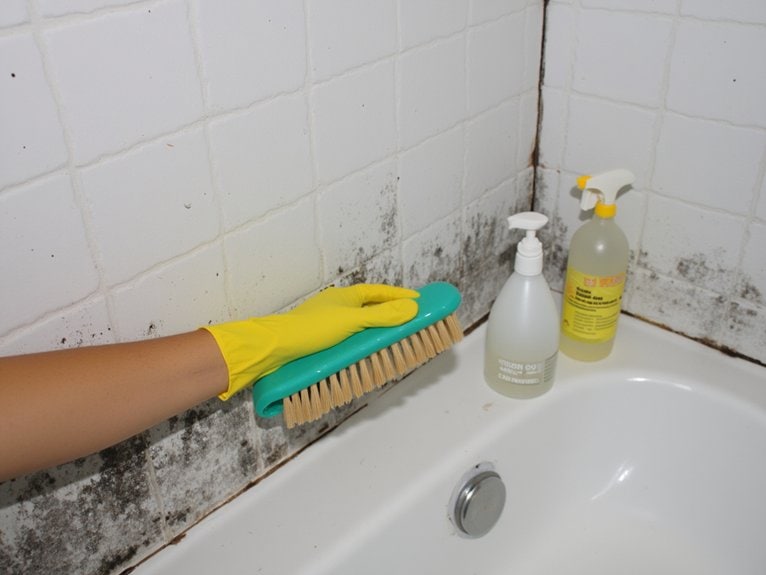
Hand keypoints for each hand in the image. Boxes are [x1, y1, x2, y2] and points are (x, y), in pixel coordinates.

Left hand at [204, 284, 418, 398]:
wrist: (277, 349)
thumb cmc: (311, 330)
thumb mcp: (352, 322)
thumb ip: (383, 316)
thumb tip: (411, 308)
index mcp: (346, 297)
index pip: (379, 292)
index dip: (399, 295)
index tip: (418, 300)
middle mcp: (338, 307)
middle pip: (370, 307)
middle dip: (389, 312)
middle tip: (409, 320)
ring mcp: (329, 323)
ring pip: (360, 324)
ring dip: (377, 330)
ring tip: (393, 339)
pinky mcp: (322, 341)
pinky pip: (349, 339)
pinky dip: (362, 344)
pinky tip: (367, 354)